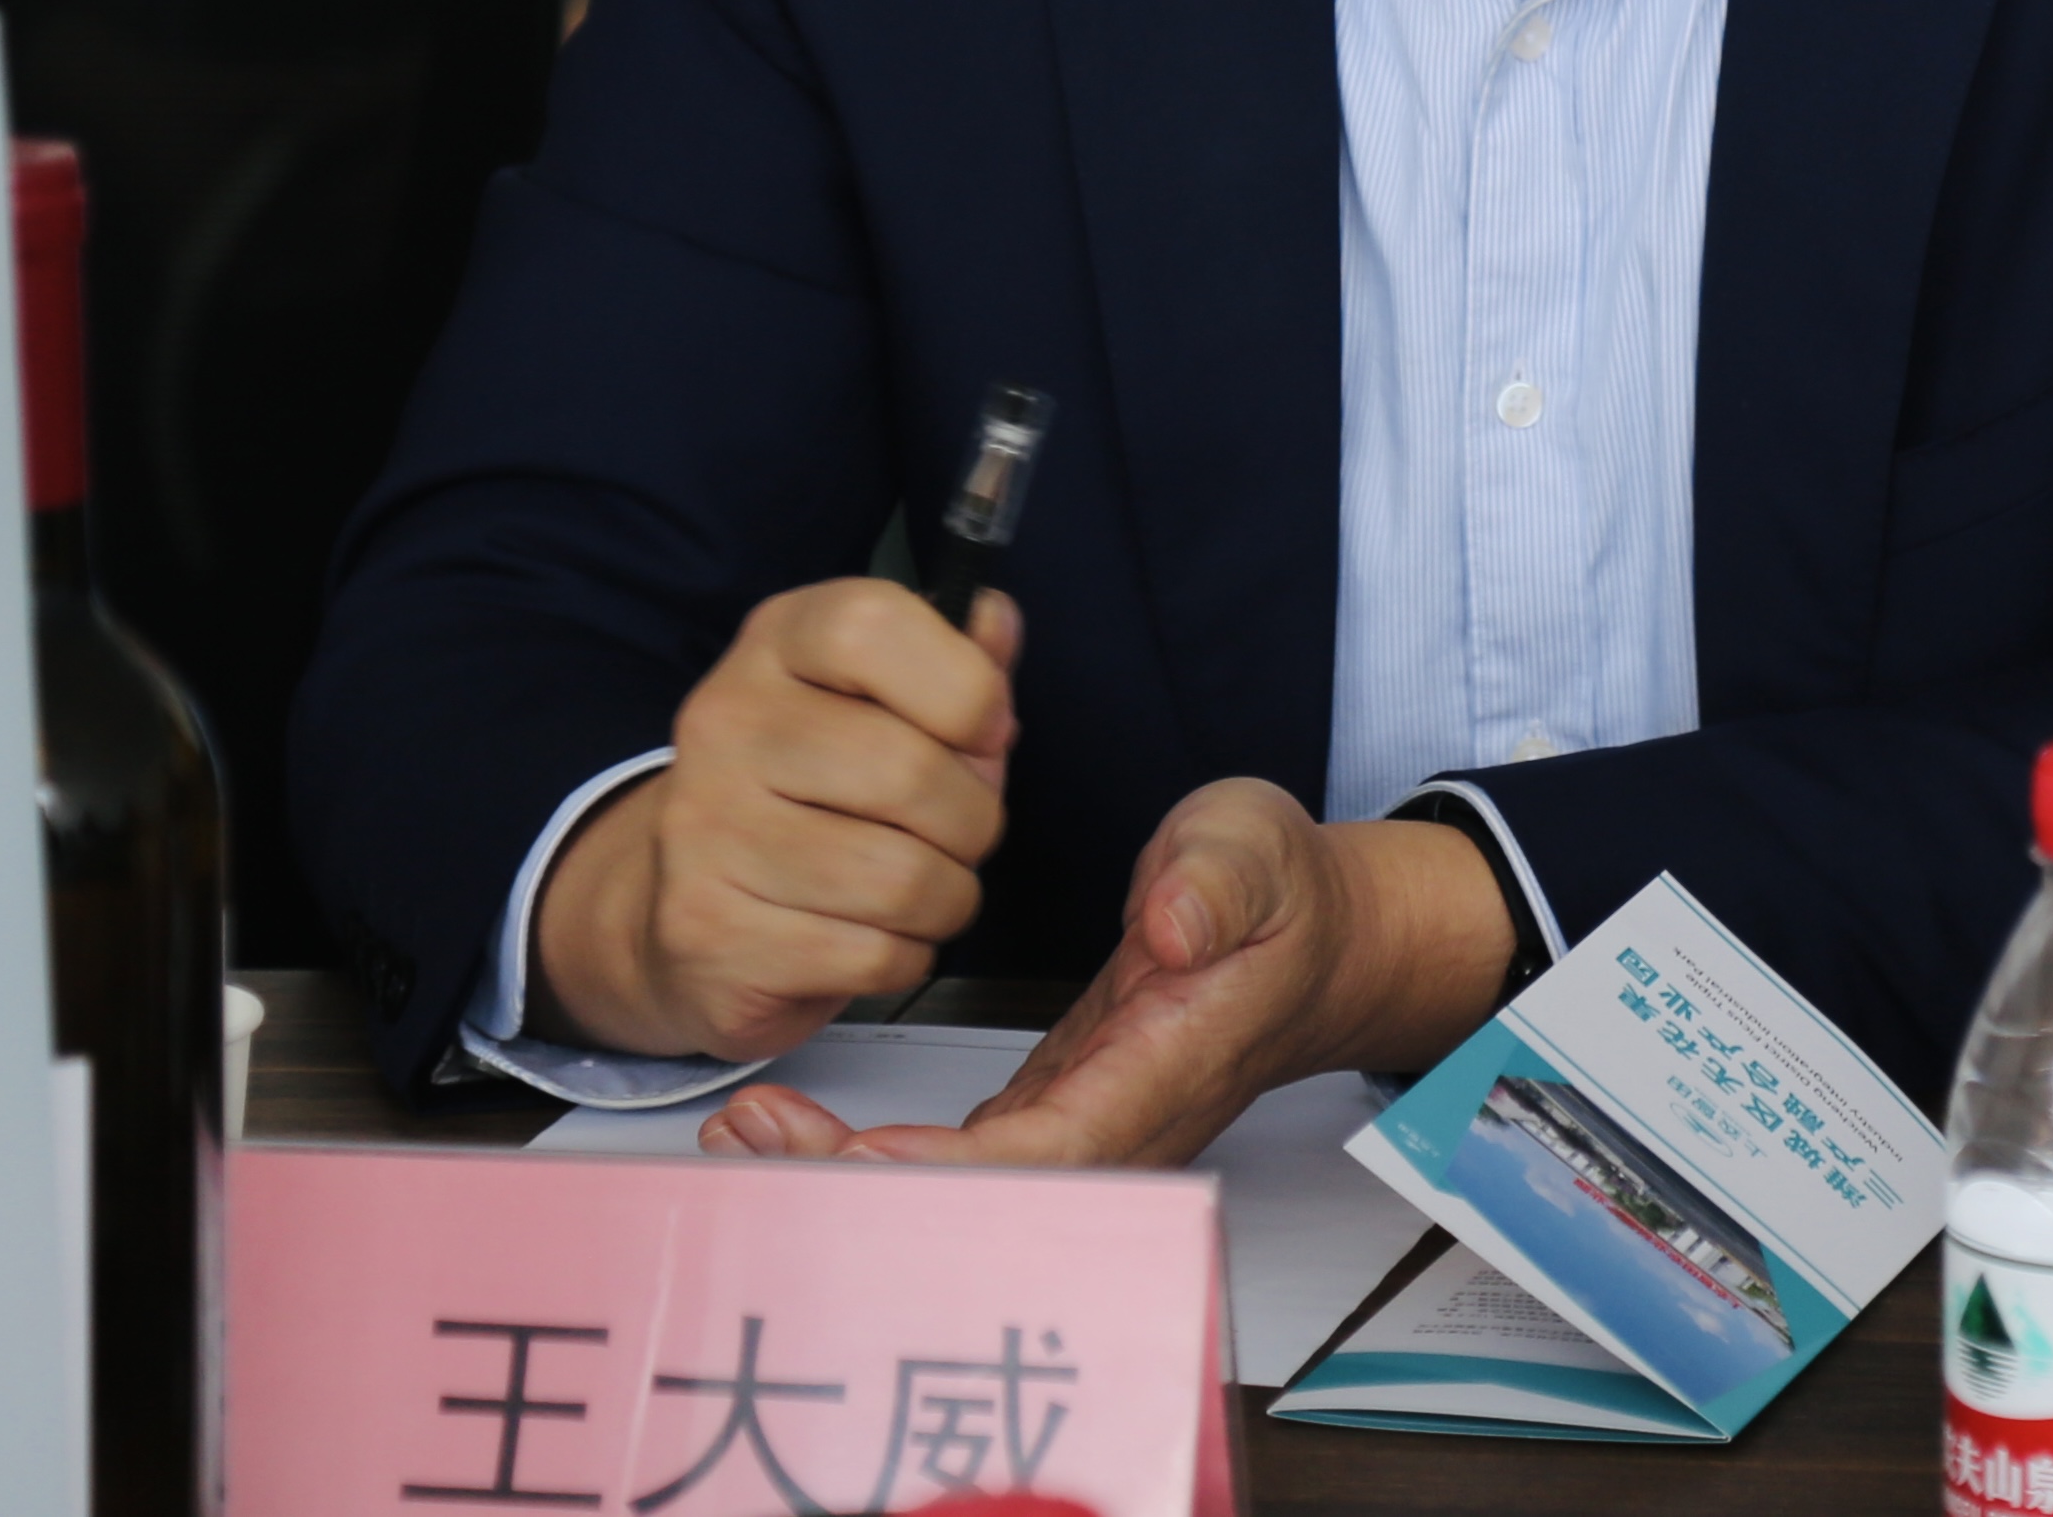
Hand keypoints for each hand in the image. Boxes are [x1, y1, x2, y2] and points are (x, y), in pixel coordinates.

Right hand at [530, 578, 1017, 1063]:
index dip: (964, 686)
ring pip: (902, 879)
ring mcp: (706, 828)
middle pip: (909, 771)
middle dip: (974, 821)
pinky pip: (872, 955)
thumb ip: (955, 662)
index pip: (871, 627)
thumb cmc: (821, 795)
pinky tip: (869, 937)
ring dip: (945, 899)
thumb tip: (995, 621)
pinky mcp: (709, 931)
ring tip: (919, 891)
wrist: (691, 913)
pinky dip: (902, 957)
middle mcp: (725, 721)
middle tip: (958, 835)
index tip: (986, 734)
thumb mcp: (887, 704)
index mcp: (776, 643)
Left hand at [702, 781, 1508, 1167]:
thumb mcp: (1255, 849)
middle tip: (746, 1133)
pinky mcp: (1048, 1116)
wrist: (1311, 940)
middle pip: (979, 1203)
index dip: (943, 1174)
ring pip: (953, 1196)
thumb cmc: (1280, 895)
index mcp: (1160, 1072)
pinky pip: (948, 1166)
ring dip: (842, 1178)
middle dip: (856, 1187)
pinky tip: (789, 1129)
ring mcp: (1079, 1132)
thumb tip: (1175, 921)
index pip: (1045, 1155)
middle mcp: (1114, 1130)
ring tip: (741, 1130)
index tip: (851, 1153)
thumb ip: (1218, 880)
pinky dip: (864, 1158)